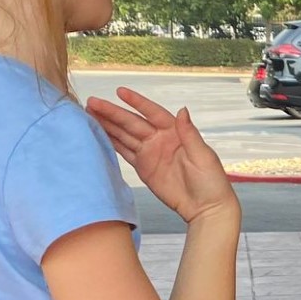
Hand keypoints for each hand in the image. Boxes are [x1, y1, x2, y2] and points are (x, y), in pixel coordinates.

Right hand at [86, 88, 237, 225]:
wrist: (206, 207)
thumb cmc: (210, 181)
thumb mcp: (202, 155)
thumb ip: (189, 133)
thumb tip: (182, 110)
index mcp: (175, 132)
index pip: (152, 113)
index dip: (136, 102)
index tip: (120, 92)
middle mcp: (160, 139)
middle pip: (132, 123)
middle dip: (113, 113)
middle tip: (93, 103)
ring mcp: (151, 153)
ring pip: (125, 135)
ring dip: (108, 125)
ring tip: (90, 114)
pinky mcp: (144, 168)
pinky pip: (125, 152)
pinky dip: (111, 143)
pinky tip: (99, 134)